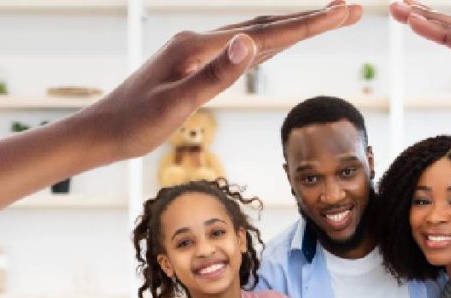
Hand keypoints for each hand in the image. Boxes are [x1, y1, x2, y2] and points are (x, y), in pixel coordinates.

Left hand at [80, 1, 362, 162]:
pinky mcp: (195, 64)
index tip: (344, 12)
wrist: (98, 132)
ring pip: (257, 34)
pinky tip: (278, 43)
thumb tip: (249, 42)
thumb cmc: (133, 125)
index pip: (266, 35)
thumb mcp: (175, 105)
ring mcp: (198, 51)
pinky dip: (271, 42)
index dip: (308, 25)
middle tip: (352, 10)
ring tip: (328, 19)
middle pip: (267, 26)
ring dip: (294, 27)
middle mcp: (201, 41)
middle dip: (311, 19)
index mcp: (199, 47)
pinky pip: (242, 48)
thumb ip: (214, 75)